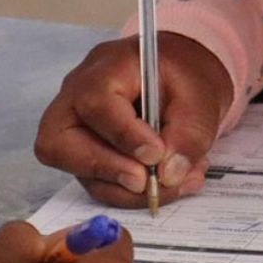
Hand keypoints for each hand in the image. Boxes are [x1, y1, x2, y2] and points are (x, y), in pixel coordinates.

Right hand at [35, 33, 231, 206]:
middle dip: (109, 170)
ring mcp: (75, 128)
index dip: (123, 135)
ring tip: (176, 182)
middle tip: (148, 182)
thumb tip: (168, 174)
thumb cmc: (183, 76)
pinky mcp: (85, 155)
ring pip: (81, 172)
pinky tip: (169, 183)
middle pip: (61, 143)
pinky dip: (133, 193)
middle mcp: (76, 98)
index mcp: (104, 69)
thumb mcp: (200, 95)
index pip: (96, 103)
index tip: (156, 154)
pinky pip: (98, 183)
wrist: (178, 77)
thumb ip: (189, 132)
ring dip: (129, 190)